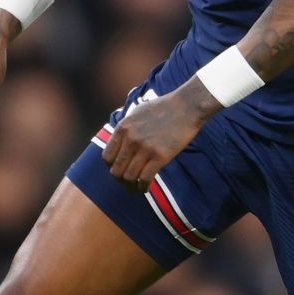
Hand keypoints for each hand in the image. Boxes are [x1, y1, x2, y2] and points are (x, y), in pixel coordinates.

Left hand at [101, 84, 218, 187]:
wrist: (186, 106)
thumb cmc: (164, 107)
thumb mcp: (137, 112)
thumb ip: (126, 127)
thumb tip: (120, 140)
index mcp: (123, 128)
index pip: (107, 157)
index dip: (111, 167)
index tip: (119, 170)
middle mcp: (130, 139)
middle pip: (115, 170)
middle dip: (120, 180)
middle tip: (127, 183)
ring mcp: (145, 148)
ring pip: (129, 177)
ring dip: (131, 186)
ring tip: (136, 188)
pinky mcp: (160, 156)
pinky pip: (145, 178)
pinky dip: (142, 187)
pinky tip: (145, 188)